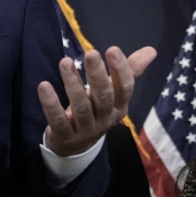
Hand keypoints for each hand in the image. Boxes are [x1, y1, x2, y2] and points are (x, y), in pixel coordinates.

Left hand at [39, 45, 156, 155]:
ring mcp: (86, 130)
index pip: (125, 88)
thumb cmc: (96, 111)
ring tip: (64, 61)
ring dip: (72, 83)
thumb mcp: (114, 93)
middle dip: (98, 75)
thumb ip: (130, 71)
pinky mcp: (66, 136)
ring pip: (81, 107)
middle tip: (91, 53)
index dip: (120, 69)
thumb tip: (152, 50)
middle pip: (104, 96)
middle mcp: (105, 119)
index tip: (112, 49)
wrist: (76, 147)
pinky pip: (58, 120)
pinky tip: (43, 86)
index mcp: (119, 107)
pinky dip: (51, 103)